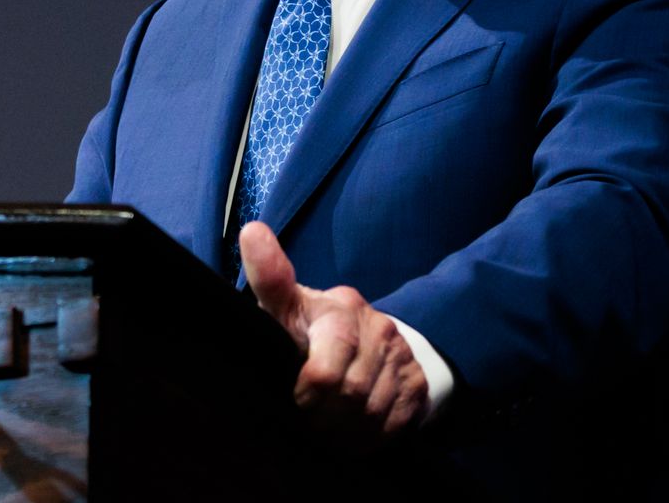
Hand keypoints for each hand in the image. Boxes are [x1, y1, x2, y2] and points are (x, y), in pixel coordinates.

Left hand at [239, 222, 428, 444]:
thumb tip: (252, 231)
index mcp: (337, 309)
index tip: (301, 399)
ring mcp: (399, 355)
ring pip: (368, 412)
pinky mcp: (416, 383)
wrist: (379, 347)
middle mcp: (373, 326)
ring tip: (327, 426)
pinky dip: (366, 437)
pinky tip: (352, 428)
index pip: (324, 360)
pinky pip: (389, 425)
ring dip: (342, 430)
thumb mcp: (288, 308)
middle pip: (345, 391)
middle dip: (322, 416)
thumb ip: (270, 279)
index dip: (312, 387)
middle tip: (307, 417)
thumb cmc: (316, 330)